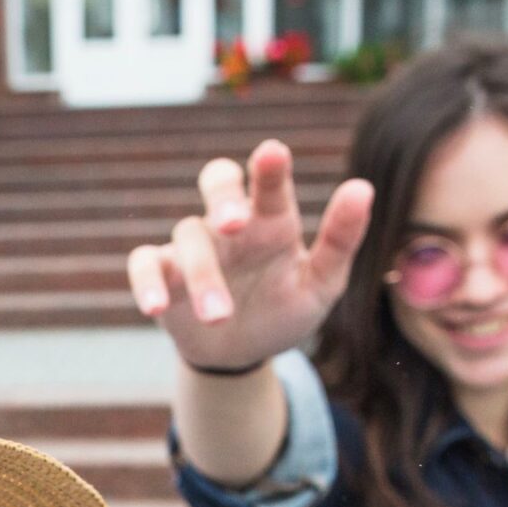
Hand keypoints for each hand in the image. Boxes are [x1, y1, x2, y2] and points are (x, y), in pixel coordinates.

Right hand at [125, 138, 375, 373]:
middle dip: (222, 195)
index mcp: (271, 219)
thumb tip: (363, 187)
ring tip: (220, 318)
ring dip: (202, 276)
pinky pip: (144, 263)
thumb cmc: (284, 309)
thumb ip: (340, 240)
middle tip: (234, 225)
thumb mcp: (321, 284)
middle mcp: (230, 225)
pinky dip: (146, 281)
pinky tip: (154, 307)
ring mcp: (194, 247)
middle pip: (216, 179)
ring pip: (187, 235)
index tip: (272, 153)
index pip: (269, 183)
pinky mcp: (164, 274)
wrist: (242, 353)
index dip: (269, 167)